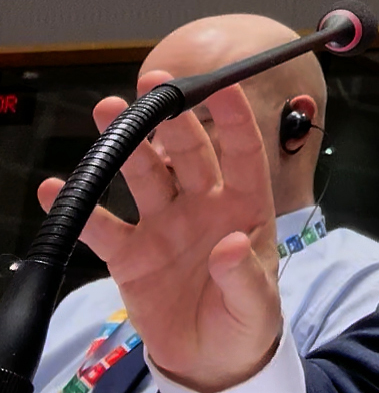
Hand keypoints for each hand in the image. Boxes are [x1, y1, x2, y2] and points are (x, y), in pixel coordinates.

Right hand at [38, 71, 282, 392]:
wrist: (211, 360)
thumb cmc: (245, 322)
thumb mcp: (257, 305)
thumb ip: (245, 276)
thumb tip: (232, 246)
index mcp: (245, 208)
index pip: (244, 153)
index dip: (235, 118)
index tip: (223, 85)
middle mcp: (203, 206)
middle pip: (188, 152)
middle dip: (172, 117)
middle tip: (153, 85)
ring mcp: (164, 225)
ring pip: (144, 174)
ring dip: (127, 144)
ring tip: (107, 112)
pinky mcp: (129, 254)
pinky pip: (103, 225)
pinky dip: (80, 207)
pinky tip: (56, 188)